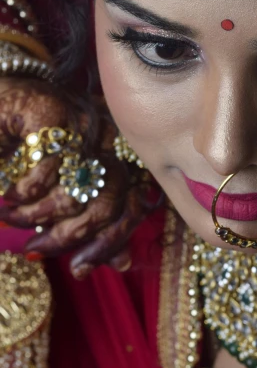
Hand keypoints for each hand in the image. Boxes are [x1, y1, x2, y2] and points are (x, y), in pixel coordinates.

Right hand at [0, 78, 159, 277]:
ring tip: (14, 218)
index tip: (78, 268)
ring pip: (78, 190)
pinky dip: (25, 192)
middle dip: (69, 236)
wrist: (5, 99)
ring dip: (39, 215)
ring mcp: (85, 123)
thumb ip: (96, 223)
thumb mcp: (68, 188)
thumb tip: (123, 264)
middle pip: (108, 204)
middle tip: (36, 247)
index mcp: (123, 157)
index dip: (110, 244)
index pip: (132, 209)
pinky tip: (9, 195)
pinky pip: (48, 168)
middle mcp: (112, 139)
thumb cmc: (38, 149)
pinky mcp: (56, 113)